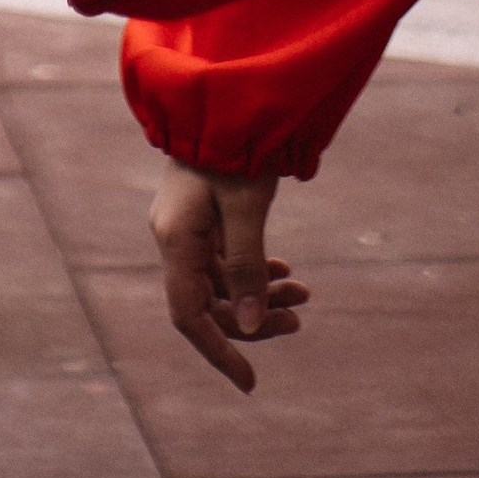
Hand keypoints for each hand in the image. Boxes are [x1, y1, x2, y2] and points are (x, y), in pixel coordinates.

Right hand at [149, 163, 306, 393]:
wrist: (223, 96)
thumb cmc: (236, 147)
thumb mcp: (248, 208)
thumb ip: (248, 268)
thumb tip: (253, 329)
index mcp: (176, 239)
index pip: (189, 317)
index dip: (219, 352)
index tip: (251, 381)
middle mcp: (174, 237)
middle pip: (209, 303)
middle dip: (254, 319)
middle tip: (300, 319)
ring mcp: (186, 227)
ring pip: (220, 282)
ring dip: (260, 292)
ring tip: (304, 292)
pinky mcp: (199, 216)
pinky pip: (223, 259)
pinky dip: (253, 269)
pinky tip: (282, 268)